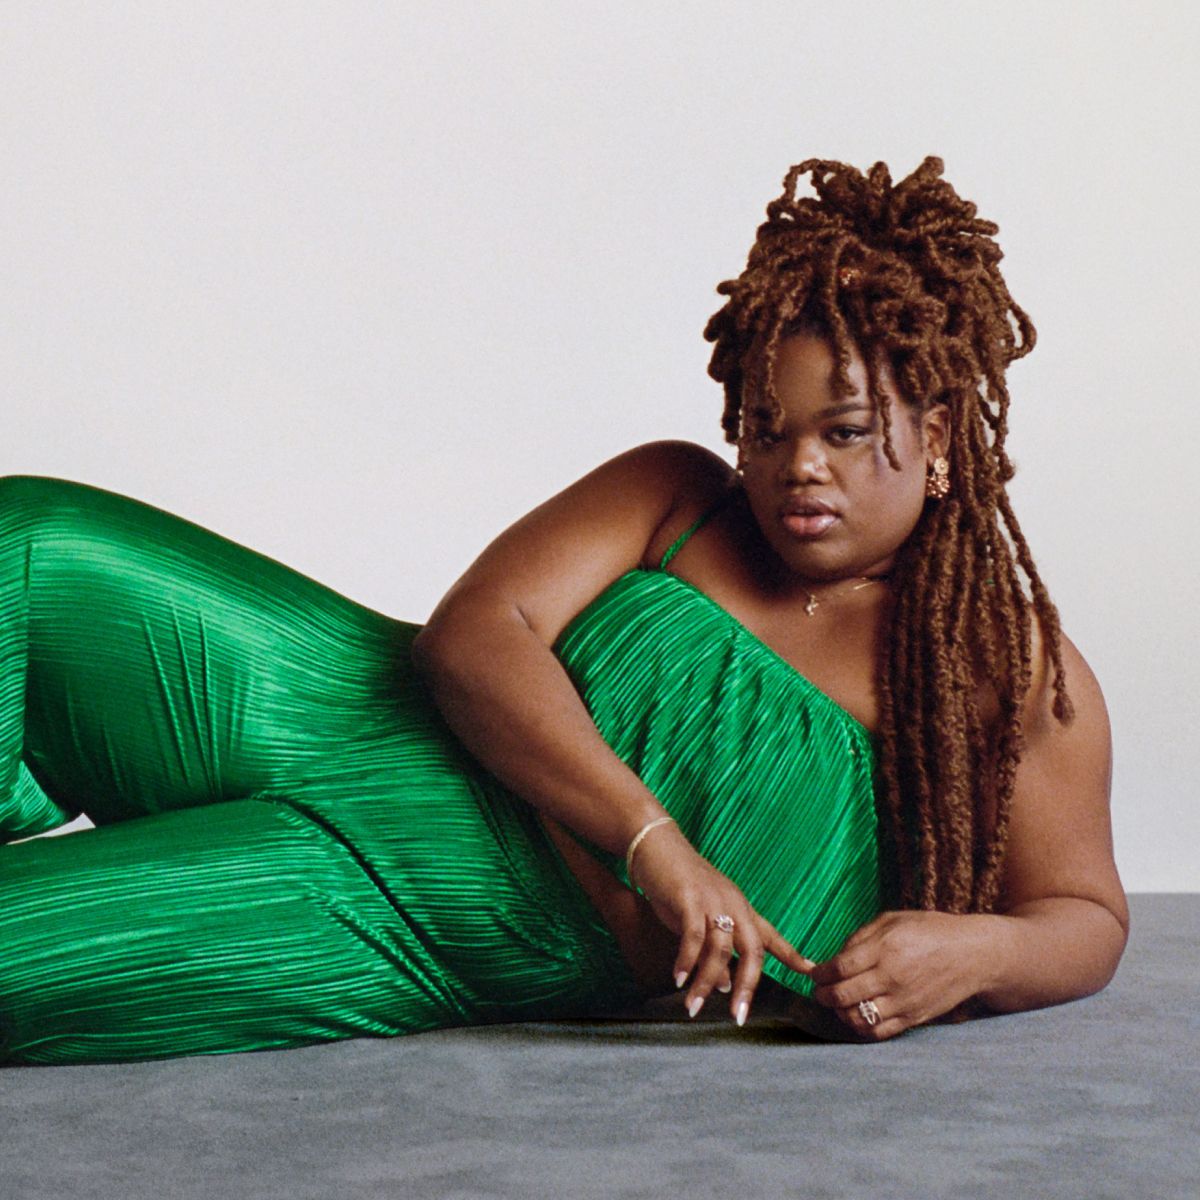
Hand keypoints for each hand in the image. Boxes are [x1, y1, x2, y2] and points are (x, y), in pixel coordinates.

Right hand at [629, 822, 814, 1025]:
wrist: (656, 846)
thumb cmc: (678, 884)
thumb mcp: (701, 919)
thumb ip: (716, 948)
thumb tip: (725, 984)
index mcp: (740, 907)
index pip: (770, 935)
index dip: (791, 955)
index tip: (811, 971)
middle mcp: (733, 904)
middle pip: (752, 950)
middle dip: (747, 986)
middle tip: (739, 1015)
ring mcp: (712, 900)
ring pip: (720, 949)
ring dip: (706, 981)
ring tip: (693, 1006)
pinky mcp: (689, 897)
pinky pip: (693, 937)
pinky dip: (686, 961)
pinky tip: (678, 979)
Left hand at [807, 911, 990, 1040]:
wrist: (972, 955)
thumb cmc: (930, 931)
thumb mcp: (893, 920)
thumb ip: (861, 937)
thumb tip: (834, 958)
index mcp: (886, 948)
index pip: (840, 968)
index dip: (820, 974)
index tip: (814, 974)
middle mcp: (893, 977)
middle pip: (843, 995)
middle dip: (823, 995)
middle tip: (819, 991)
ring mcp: (904, 1001)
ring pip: (858, 1018)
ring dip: (840, 1013)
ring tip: (837, 1004)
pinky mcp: (914, 1018)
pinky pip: (879, 1032)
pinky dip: (862, 1027)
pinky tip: (857, 1015)